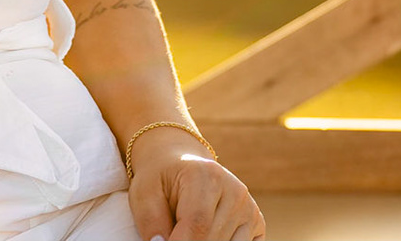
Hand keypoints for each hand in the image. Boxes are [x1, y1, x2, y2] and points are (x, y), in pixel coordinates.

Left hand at [128, 128, 264, 239]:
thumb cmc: (160, 181)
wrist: (181, 166)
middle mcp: (234, 190)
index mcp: (207, 176)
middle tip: (172, 234)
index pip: (197, 224)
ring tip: (186, 232)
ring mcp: (248, 207)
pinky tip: (206, 235)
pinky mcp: (256, 222)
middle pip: (212, 240)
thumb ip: (151, 222)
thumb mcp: (144, 194)